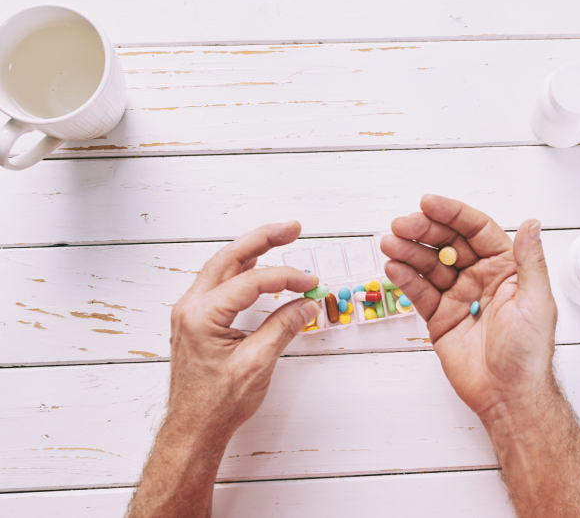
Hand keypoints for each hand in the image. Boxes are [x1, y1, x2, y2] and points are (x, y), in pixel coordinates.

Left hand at [167, 220, 320, 438]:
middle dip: (263, 240)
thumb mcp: (257, 363)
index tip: (310, 282)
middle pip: (229, 258)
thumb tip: (307, 303)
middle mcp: (191, 307)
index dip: (286, 277)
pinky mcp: (197, 320)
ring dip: (252, 251)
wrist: (193, 429)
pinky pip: (220, 283)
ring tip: (280, 237)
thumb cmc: (216, 404)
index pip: (250, 281)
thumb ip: (283, 327)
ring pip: (222, 267)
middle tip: (292, 228)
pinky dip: (242, 270)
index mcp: (201, 315)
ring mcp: (191, 312)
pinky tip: (257, 265)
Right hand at [381, 195, 557, 419]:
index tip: (429, 203)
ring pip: (429, 264)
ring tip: (390, 243)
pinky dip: (405, 278)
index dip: (453, 214)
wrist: (508, 394)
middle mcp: (480, 276)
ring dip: (408, 251)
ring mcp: (458, 295)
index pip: (476, 230)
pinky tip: (393, 266)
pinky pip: (419, 291)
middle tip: (401, 224)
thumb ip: (529, 260)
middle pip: (448, 243)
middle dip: (424, 230)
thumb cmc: (528, 351)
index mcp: (505, 267)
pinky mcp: (439, 316)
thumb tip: (532, 222)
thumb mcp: (535, 299)